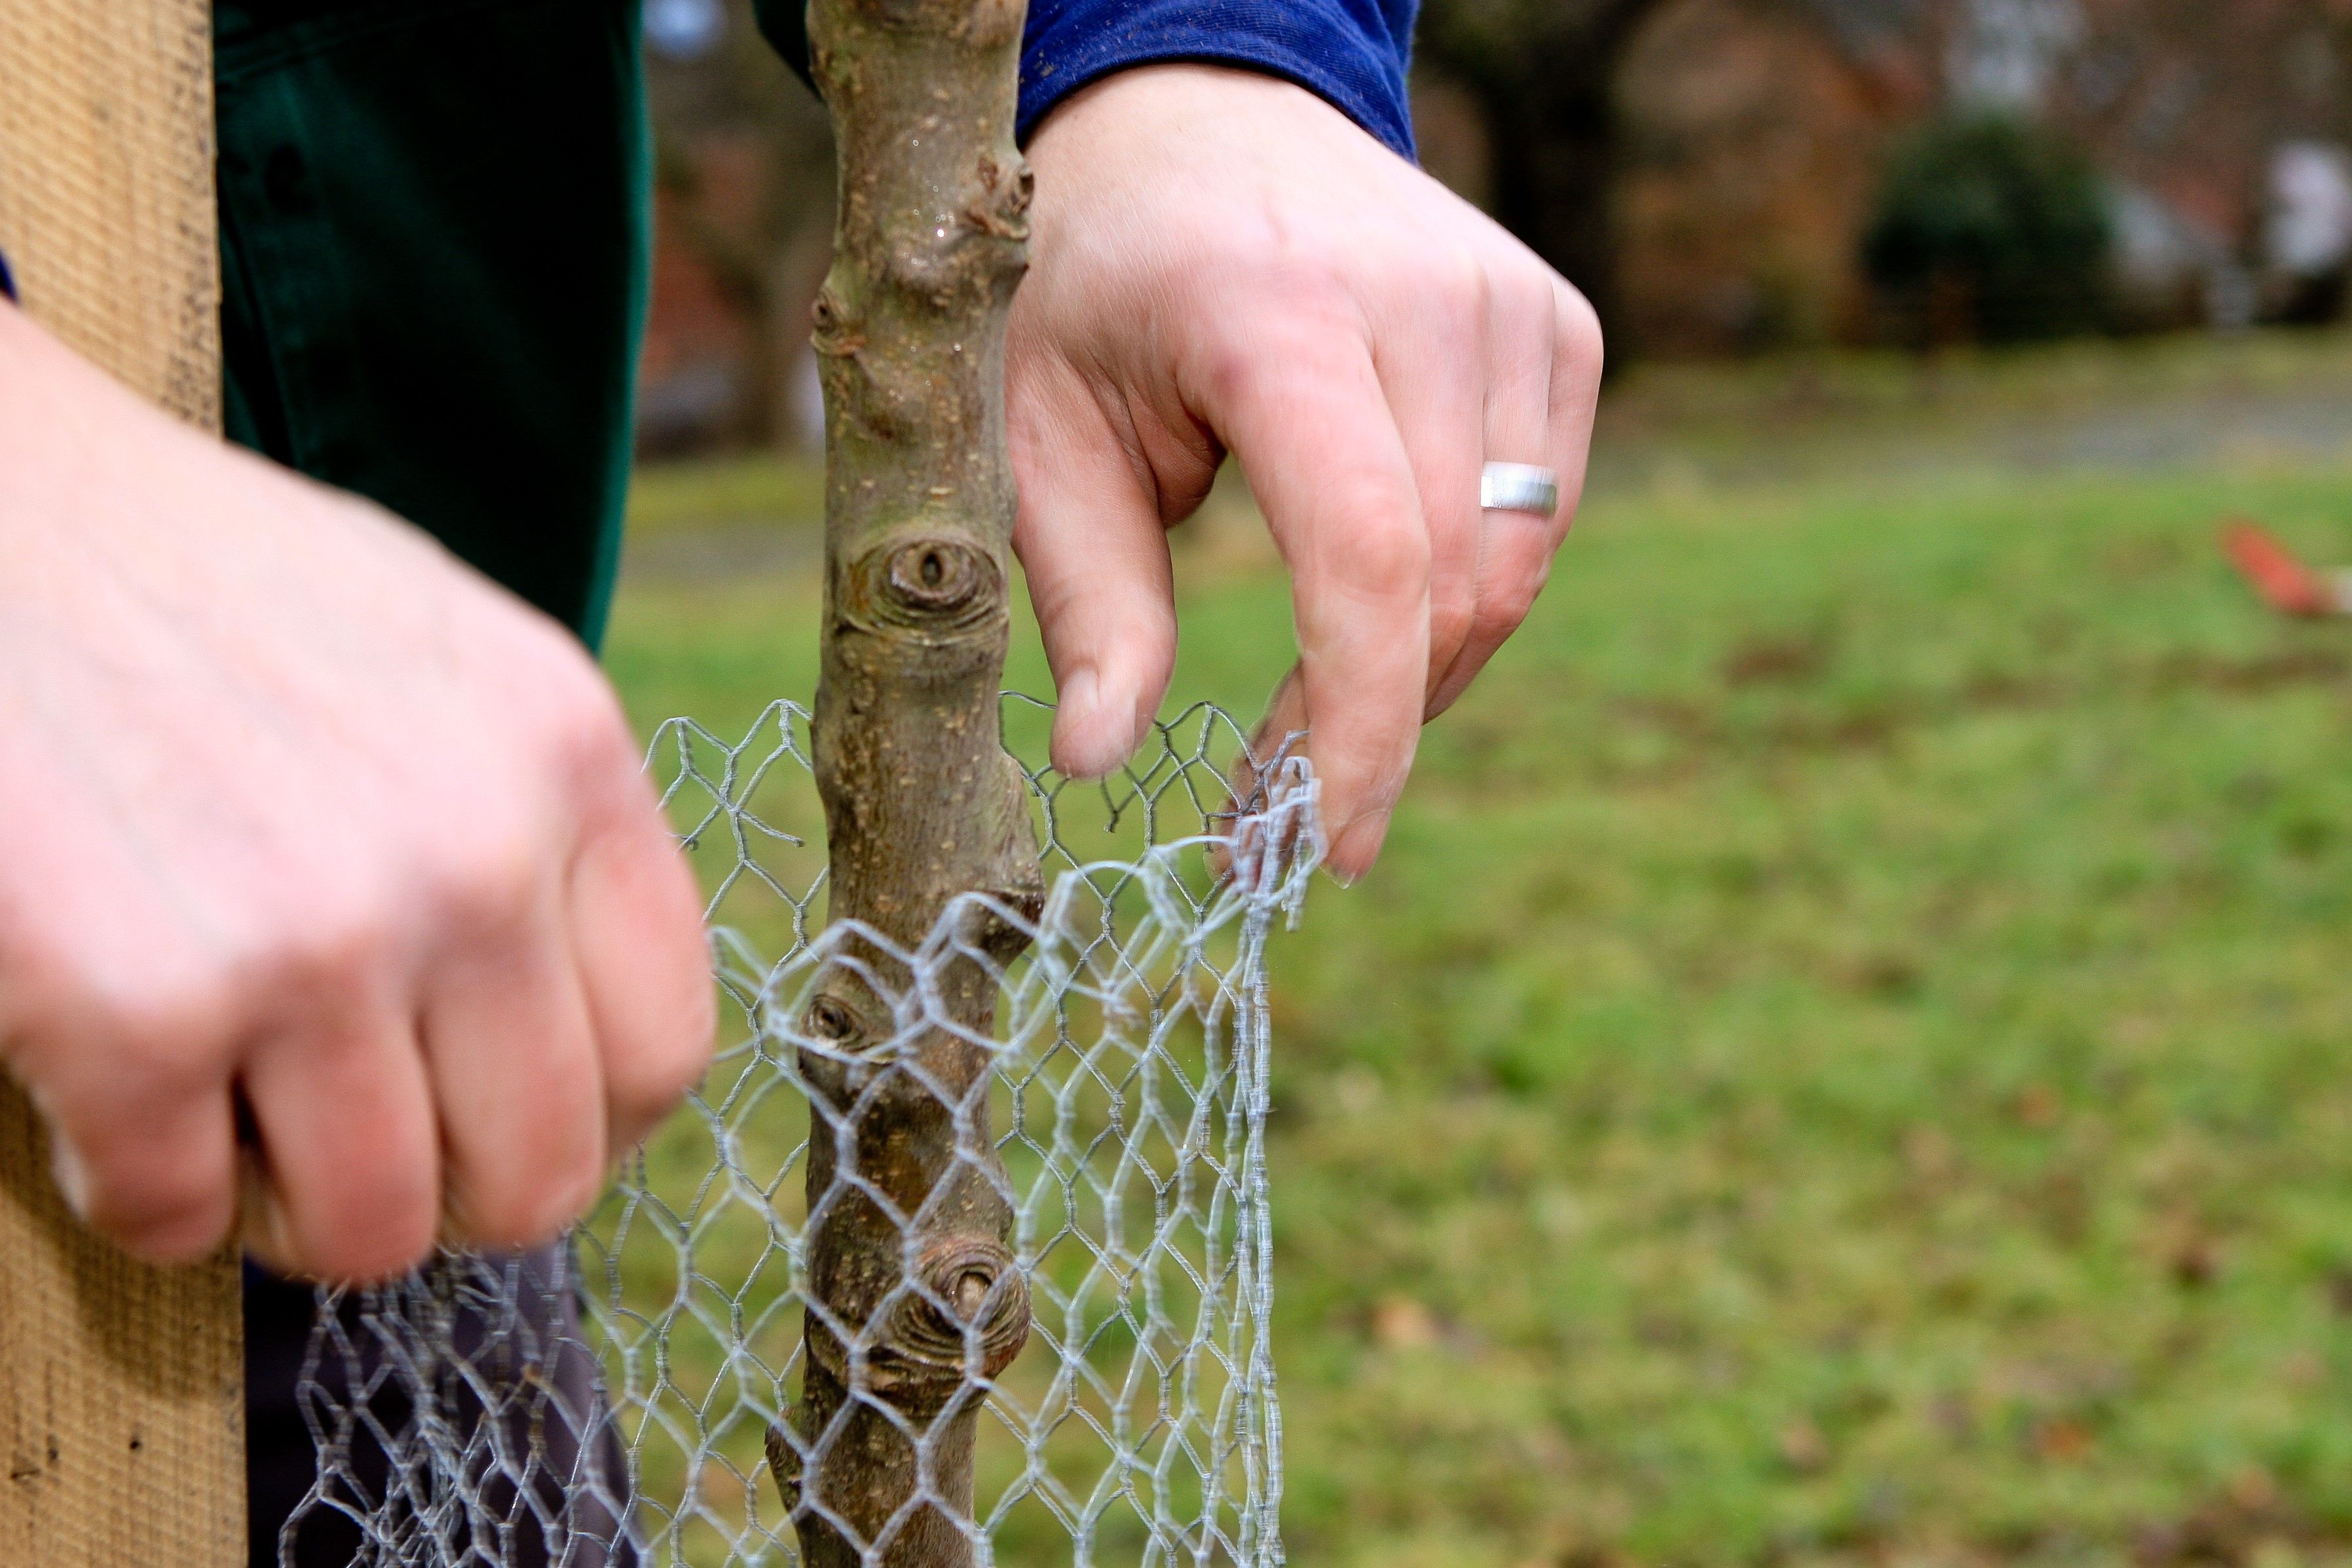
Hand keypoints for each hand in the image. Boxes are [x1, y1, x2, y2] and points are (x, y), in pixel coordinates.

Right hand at [0, 305, 713, 1282]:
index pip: (665, 1051)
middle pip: (540, 1177)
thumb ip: (540, 821)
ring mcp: (316, 937)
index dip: (587, 1127)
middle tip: (357, 1146)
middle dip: (446, 1197)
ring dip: (291, 1213)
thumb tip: (582, 1024)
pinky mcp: (139, 1008)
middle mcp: (475, 855)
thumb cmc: (211, 588)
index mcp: (569, 758)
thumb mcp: (447, 657)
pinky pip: (176, 1218)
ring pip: (372, 1229)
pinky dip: (140, 1196)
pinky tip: (112, 1097)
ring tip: (232, 1123)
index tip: (499, 1118)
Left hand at [1011, 65, 1601, 881]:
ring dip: (1423, 675)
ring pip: (1514, 568)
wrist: (1201, 122)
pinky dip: (1466, 597)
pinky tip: (1375, 603)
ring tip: (1315, 715)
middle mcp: (1420, 294)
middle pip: (1456, 584)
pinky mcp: (1557, 323)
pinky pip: (1544, 520)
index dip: (1361, 724)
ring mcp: (1509, 301)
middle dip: (1376, 729)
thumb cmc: (1096, 288)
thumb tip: (1099, 761)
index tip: (1326, 847)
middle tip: (1281, 810)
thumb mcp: (1036, 433)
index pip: (1369, 554)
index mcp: (1272, 312)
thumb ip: (1085, 597)